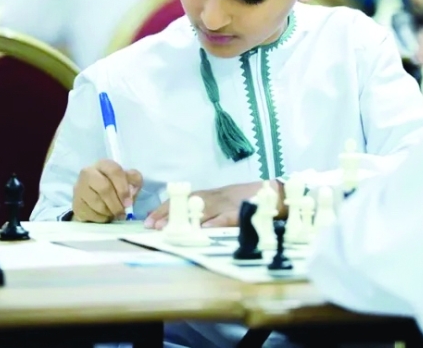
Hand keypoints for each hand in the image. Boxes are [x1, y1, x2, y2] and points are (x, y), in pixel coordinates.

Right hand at [72, 159, 142, 222]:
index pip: (114, 171)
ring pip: (97, 203)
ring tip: (115, 213)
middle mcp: (88, 172)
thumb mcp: (127, 182)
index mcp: (103, 164)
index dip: (123, 188)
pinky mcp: (75, 203)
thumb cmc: (114, 188)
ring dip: (110, 212)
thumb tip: (133, 190)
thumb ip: (134, 181)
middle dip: (116, 203)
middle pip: (104, 188)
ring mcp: (79, 188)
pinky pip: (91, 213)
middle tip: (123, 212)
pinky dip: (101, 218)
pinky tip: (104, 215)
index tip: (128, 202)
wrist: (94, 200)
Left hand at [144, 180, 283, 229]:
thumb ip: (207, 211)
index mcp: (210, 195)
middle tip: (151, 226)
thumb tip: (182, 224)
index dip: (165, 210)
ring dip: (184, 218)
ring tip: (168, 228)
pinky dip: (216, 222)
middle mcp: (216, 197)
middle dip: (168, 214)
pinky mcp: (242, 209)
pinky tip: (203, 229)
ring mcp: (229, 202)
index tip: (147, 222)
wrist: (275, 192)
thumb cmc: (246, 200)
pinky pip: (228, 216)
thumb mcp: (224, 204)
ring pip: (203, 209)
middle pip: (188, 203)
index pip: (183, 200)